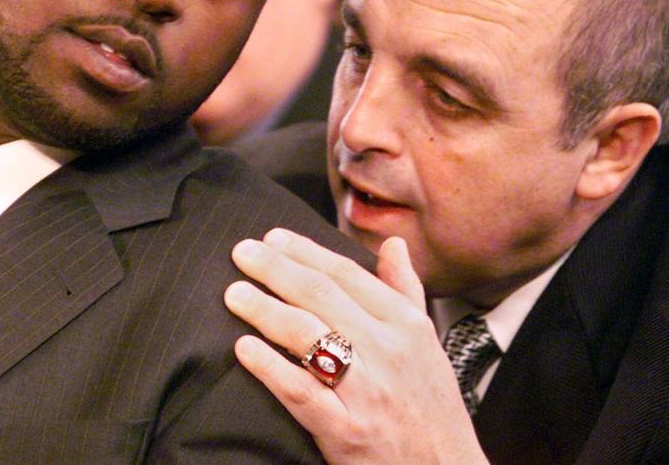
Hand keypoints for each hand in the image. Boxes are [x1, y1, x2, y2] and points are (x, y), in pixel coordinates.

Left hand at [225, 229, 487, 464]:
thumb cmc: (433, 410)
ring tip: (234, 294)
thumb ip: (406, 290)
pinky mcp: (347, 431)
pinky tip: (244, 349)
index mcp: (406, 325)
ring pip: (308, 336)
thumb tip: (392, 244)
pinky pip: (301, 391)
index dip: (306, 252)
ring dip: (264, 310)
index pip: (347, 274)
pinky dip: (270, 367)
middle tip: (241, 253)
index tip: (273, 238)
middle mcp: (388, 351)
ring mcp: (368, 391)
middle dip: (276, 269)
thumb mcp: (429, 344)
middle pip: (321, 296)